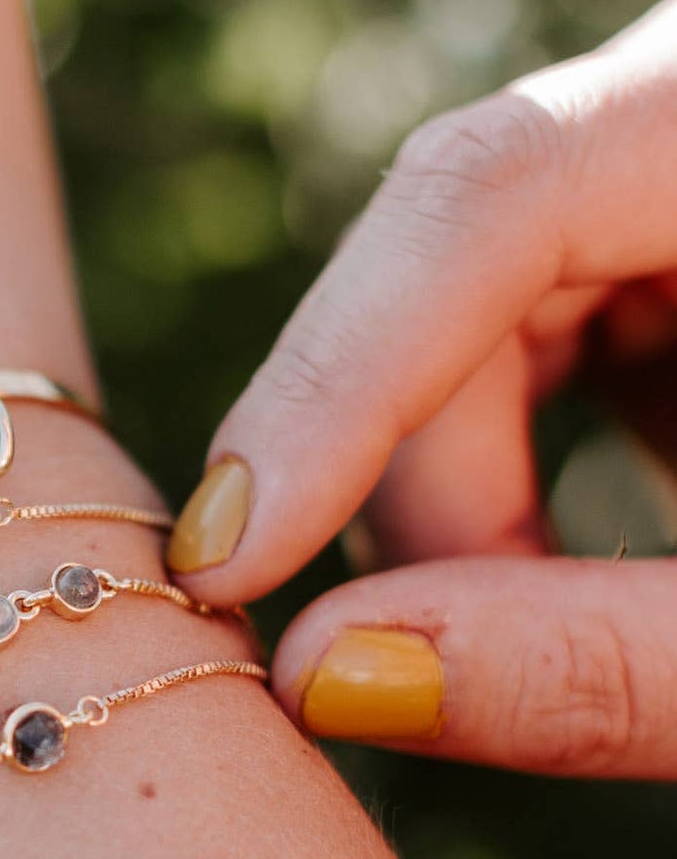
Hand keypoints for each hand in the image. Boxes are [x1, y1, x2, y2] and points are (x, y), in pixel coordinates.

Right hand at [165, 0, 676, 776]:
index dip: (331, 374)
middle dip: (421, 485)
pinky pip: (509, 339)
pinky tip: (562, 563)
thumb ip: (611, 668)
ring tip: (553, 628)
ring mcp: (660, 177)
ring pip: (462, 312)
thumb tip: (314, 681)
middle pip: (453, 266)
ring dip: (461, 494)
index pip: (485, 188)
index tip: (224, 561)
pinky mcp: (648, 246)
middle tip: (437, 671)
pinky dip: (497, 477)